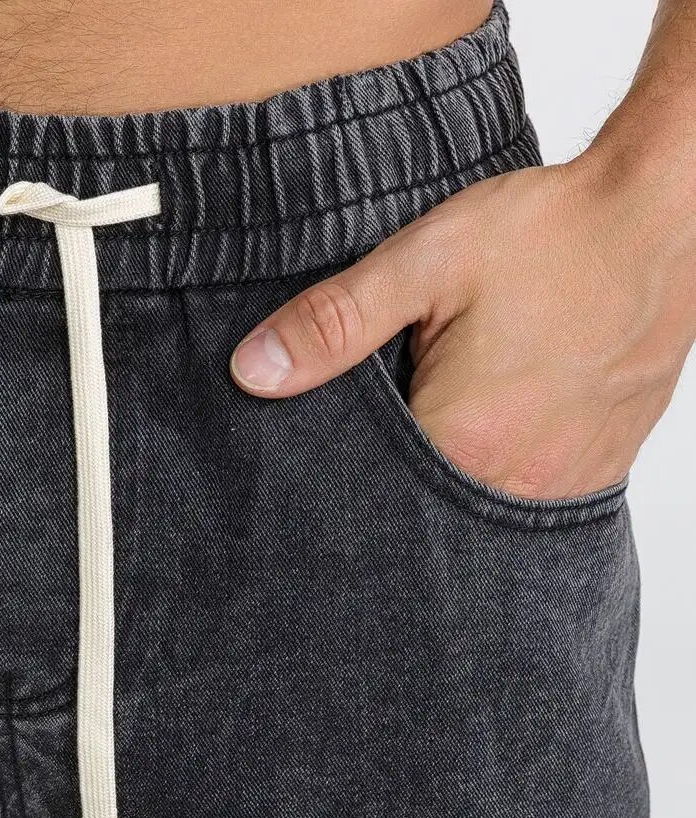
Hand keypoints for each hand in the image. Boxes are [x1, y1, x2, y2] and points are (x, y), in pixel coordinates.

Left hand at [228, 150, 695, 499]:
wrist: (661, 222)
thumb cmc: (550, 237)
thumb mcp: (424, 262)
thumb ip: (334, 322)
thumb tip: (252, 371)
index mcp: (461, 441)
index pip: (368, 490)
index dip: (343, 465)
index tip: (341, 436)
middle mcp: (513, 480)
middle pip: (421, 506)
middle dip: (396, 474)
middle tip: (406, 405)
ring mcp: (560, 483)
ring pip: (474, 507)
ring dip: (449, 474)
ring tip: (453, 413)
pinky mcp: (594, 472)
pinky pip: (526, 496)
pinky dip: (499, 470)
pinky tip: (497, 424)